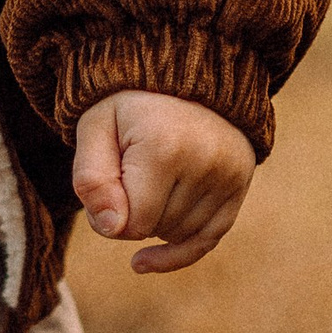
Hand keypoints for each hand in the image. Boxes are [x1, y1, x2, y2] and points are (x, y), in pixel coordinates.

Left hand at [71, 89, 252, 274]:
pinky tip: (146, 260)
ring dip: (155, 220)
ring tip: (148, 178)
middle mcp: (206, 165)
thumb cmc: (130, 105)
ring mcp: (229, 177)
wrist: (183, 72)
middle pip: (156, 230)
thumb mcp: (95, 127)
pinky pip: (209, 240)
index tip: (106, 182)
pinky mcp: (239, 186)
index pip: (131, 224)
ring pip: (179, 235)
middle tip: (128, 168)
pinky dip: (179, 251)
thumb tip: (112, 229)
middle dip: (133, 212)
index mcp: (164, 149)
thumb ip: (92, 178)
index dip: (109, 213)